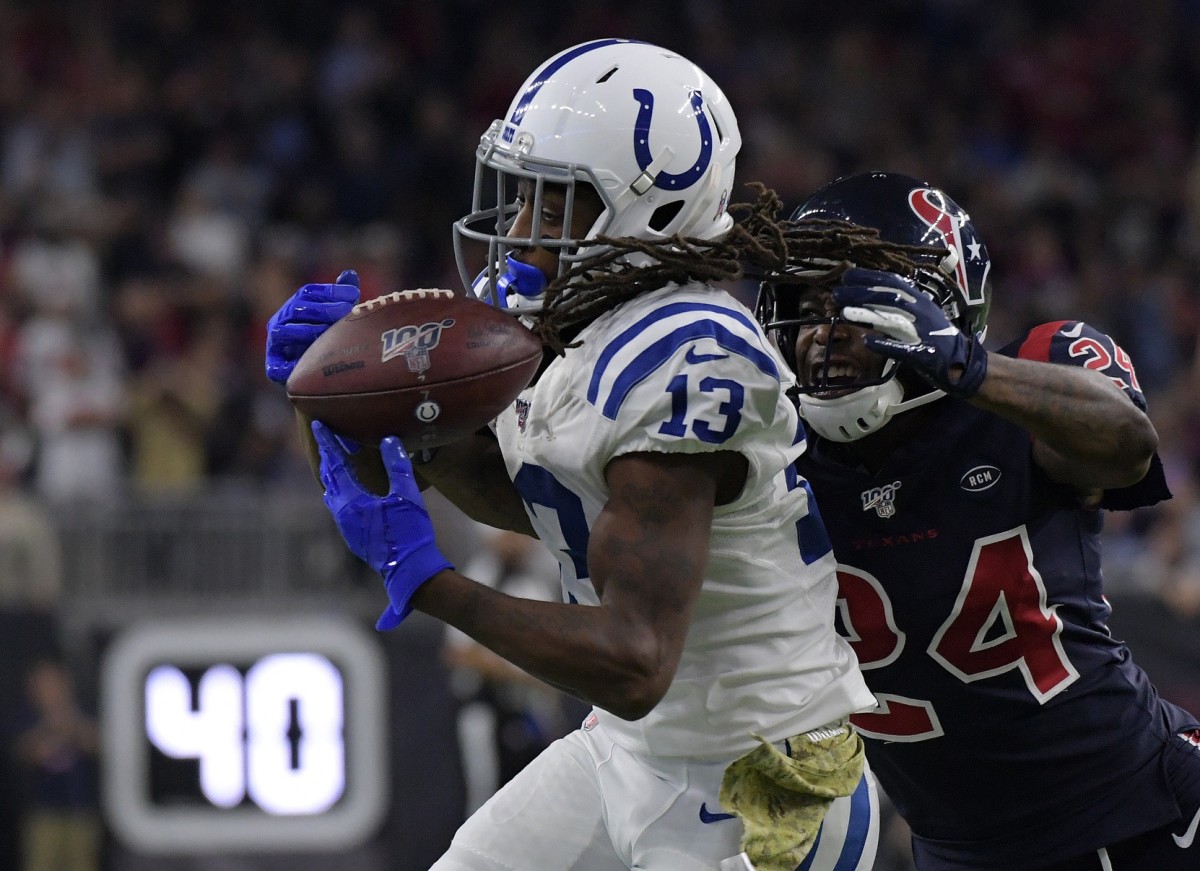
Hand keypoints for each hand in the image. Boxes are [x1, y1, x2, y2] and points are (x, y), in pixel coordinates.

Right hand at [264, 270, 360, 384]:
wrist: (319, 376)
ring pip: (284, 331)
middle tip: (346, 313)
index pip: (308, 292)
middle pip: (297, 308)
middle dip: (324, 310)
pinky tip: (313, 362)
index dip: (331, 291)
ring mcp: (275, 343)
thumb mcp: (340, 317)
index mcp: (296, 306)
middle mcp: (281, 320)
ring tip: (331, 335)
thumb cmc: (332, 340)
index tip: (354, 294)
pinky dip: (292, 364)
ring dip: (309, 331)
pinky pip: (278, 365)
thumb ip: (343, 296)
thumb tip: (350, 274)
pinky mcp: (274, 367)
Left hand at [313, 421, 452, 629]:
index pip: (335, 464)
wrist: (409, 570)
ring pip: (333, 494)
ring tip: (337, 461)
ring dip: (333, 475)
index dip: (328, 442)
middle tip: (327, 438)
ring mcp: (346, 527)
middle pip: (329, 478)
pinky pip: (340, 507)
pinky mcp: (354, 536)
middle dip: (328, 456)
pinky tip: (351, 491)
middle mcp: (343, 513)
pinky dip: (341, 490)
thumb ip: (397, 465)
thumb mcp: (407, 495)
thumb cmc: (410, 532)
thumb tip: (389, 439)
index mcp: (351, 501)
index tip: (318, 424)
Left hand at [834, 267, 987, 397]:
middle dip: (862, 293)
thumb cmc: (934, 337)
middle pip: (889, 297)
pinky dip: (885, 344)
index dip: (869, 277)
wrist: (962, 362)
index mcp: (919, 300)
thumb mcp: (918, 313)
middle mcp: (921, 312)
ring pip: (893, 319)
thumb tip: (866, 295)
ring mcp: (923, 332)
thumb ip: (896, 305)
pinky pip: (902, 348)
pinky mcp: (923, 353)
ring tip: (845, 312)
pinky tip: (867, 341)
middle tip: (837, 293)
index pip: (892, 282)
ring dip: (868, 315)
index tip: (847, 275)